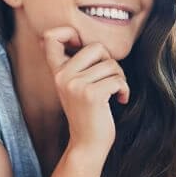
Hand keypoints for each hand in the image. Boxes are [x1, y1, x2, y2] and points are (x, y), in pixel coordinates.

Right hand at [41, 27, 129, 152]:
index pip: (51, 37)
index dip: (68, 32)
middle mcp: (63, 76)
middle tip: (110, 78)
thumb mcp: (75, 85)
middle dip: (110, 61)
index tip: (81, 46)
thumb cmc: (87, 112)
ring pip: (112, 64)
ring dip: (120, 78)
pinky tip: (120, 100)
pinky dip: (124, 89)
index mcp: (57, 72)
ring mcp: (76, 85)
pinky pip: (118, 80)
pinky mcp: (92, 95)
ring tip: (114, 92)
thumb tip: (74, 36)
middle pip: (97, 46)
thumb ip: (74, 64)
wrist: (88, 144)